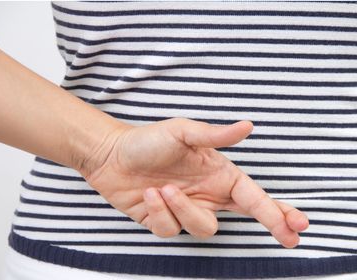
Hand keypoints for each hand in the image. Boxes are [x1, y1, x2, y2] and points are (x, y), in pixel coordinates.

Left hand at [79, 118, 308, 247]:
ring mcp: (186, 209)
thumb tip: (248, 126)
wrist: (111, 155)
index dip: (276, 210)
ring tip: (163, 187)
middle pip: (245, 216)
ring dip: (183, 208)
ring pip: (203, 227)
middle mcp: (206, 193)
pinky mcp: (164, 221)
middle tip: (288, 236)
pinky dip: (159, 211)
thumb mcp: (181, 132)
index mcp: (216, 173)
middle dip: (268, 224)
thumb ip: (214, 135)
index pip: (253, 195)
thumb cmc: (147, 141)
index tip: (297, 224)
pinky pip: (171, 229)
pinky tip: (147, 194)